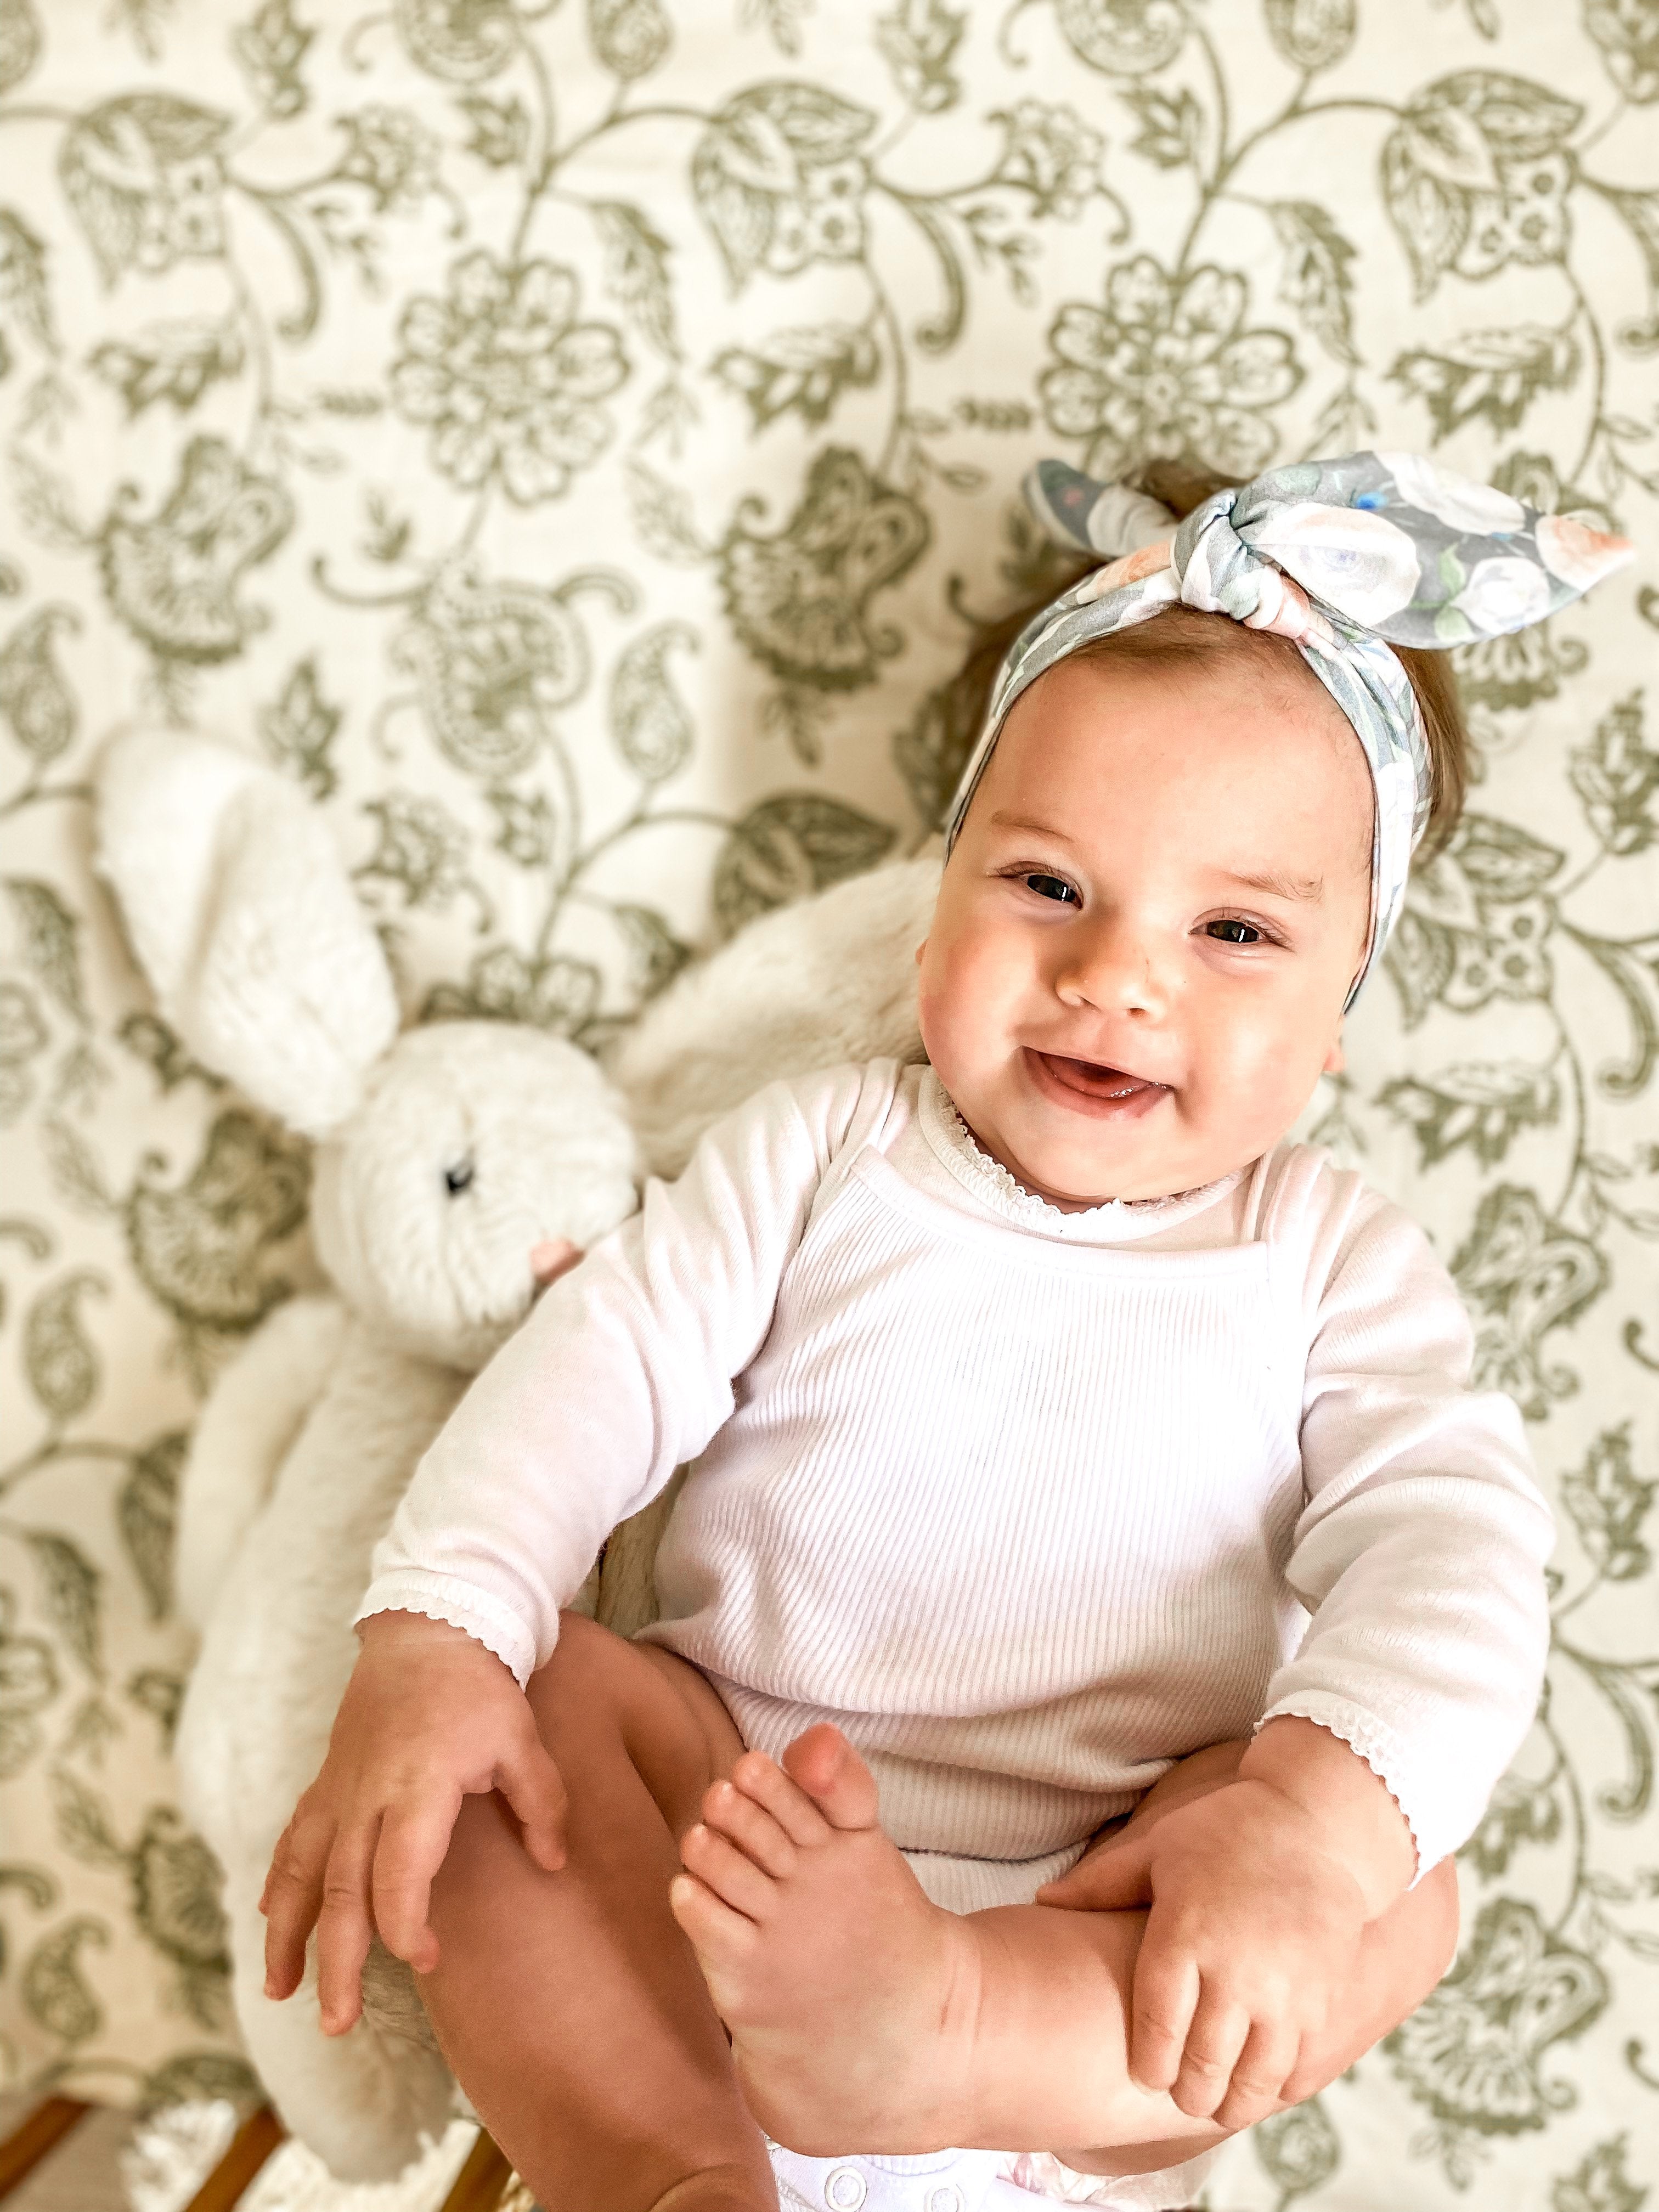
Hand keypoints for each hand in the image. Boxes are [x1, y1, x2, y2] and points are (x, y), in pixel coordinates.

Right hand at [260, 1611, 565, 2033]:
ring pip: (300, 1874)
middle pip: (340, 1891)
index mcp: (417, 1787)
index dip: (406, 1924)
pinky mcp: (325, 1783)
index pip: (398, 1873)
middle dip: (336, 1962)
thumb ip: (541, 1803)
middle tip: (337, 2024)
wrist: (426, 1629)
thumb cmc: (478, 1688)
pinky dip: (277, 1885)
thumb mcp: (522, 1738)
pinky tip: (270, 1924)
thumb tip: (553, 1863)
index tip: (425, 1959)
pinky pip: (292, 1842)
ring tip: (280, 1993)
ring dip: (287, 1935)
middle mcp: (366, 1796)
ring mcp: (338, 1791)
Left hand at [1037, 1778, 1369, 2130]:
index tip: (1147, 2076)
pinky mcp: (1324, 1999)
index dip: (1150, 2064)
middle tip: (1182, 2096)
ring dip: (1234, 2101)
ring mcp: (1286, 1991)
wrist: (1316, 1823)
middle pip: (1204, 2064)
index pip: (1157, 2026)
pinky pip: (1299, 2068)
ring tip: (1220, 2103)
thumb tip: (1042, 1902)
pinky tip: (1264, 2086)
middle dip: (1189, 2093)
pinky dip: (1279, 2088)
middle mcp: (1236, 1970)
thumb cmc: (1225, 1832)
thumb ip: (1100, 1885)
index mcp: (1185, 1934)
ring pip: (1255, 2079)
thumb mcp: (1157, 1849)